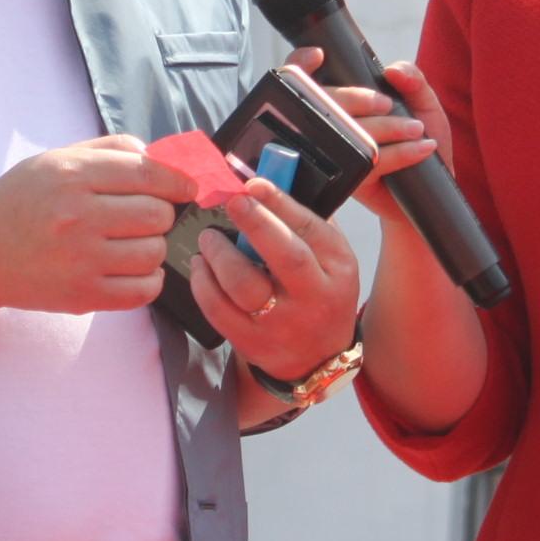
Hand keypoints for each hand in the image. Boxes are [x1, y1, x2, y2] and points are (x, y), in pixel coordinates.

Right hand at [0, 135, 191, 313]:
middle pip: (157, 215)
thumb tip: (158, 155)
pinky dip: (148, 280)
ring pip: (154, 253)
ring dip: (152, 247)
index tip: (187, 188)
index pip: (148, 173)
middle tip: (143, 218)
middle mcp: (76, 216)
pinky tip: (131, 269)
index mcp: (72, 176)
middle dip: (160, 214)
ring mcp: (79, 260)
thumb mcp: (58, 159)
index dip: (178, 181)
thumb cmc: (23, 200)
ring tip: (131, 243)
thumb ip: (109, 150)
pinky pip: (143, 290)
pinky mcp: (81, 295)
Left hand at [185, 177, 363, 383]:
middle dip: (256, 223)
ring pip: (245, 286)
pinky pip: (219, 310)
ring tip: (209, 237)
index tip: (255, 184)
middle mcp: (314, 297)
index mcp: (338, 269)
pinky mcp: (252, 343)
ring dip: (220, 254)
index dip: (281, 203)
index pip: (311, 229)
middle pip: (285, 257)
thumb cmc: (319, 293)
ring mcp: (282, 324)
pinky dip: (203, 283)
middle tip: (233, 202)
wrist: (317, 359)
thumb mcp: (330, 260)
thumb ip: (306, 223)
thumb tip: (268, 181)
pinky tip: (201, 265)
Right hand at [291, 48, 453, 222]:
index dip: (301, 64)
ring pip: (347, 134)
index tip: (318, 56)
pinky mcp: (351, 181)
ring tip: (417, 128)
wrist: (430, 188)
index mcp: (343, 102)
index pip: (307, 79)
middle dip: (356, 99)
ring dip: (385, 127)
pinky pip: (368, 162)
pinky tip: (421, 148)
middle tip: (388, 104)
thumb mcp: (423, 102)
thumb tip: (391, 70)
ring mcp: (337, 155)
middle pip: (323, 105)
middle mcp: (332, 127)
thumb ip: (412, 78)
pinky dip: (400, 153)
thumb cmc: (421, 138)